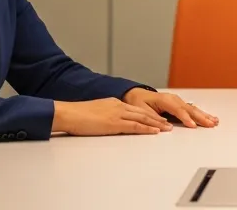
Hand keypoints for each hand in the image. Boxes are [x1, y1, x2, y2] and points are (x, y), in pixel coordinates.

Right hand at [52, 97, 171, 135]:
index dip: (149, 114)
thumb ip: (105, 115)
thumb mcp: (95, 112)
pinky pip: (134, 126)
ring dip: (156, 124)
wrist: (68, 113)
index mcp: (114, 103)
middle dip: (157, 118)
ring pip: (142, 118)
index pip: (136, 109)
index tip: (158, 118)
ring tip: (167, 128)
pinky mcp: (114, 123)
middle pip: (143, 112)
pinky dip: (147, 128)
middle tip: (168, 124)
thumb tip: (109, 121)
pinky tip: (155, 132)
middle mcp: (118, 106)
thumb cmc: (76, 115)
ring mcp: (117, 114)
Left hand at [123, 88, 219, 128]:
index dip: (185, 118)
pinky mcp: (179, 104)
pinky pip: (192, 109)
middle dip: (200, 117)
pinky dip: (201, 114)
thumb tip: (167, 127)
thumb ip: (154, 118)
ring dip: (204, 115)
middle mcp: (173, 99)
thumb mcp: (142, 111)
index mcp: (164, 100)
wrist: (137, 95)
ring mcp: (177, 101)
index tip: (193, 125)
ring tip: (214, 121)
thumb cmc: (138, 102)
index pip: (177, 110)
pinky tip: (209, 118)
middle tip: (210, 124)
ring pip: (193, 109)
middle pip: (189, 109)